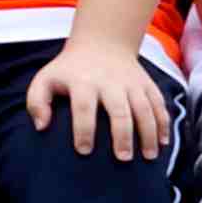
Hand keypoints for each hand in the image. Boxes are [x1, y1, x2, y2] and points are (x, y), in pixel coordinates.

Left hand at [28, 40, 168, 161]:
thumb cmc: (70, 70)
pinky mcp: (148, 84)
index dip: (83, 130)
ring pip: (145, 109)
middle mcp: (111, 82)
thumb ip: (37, 102)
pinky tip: (163, 142)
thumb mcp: (46, 79)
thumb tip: (41, 126)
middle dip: (123, 135)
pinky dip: (164, 124)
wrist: (102, 43)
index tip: (83, 150)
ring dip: (149, 133)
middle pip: (120, 111)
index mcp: (83, 82)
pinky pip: (160, 105)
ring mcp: (133, 83)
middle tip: (123, 158)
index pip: (83, 108)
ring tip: (148, 156)